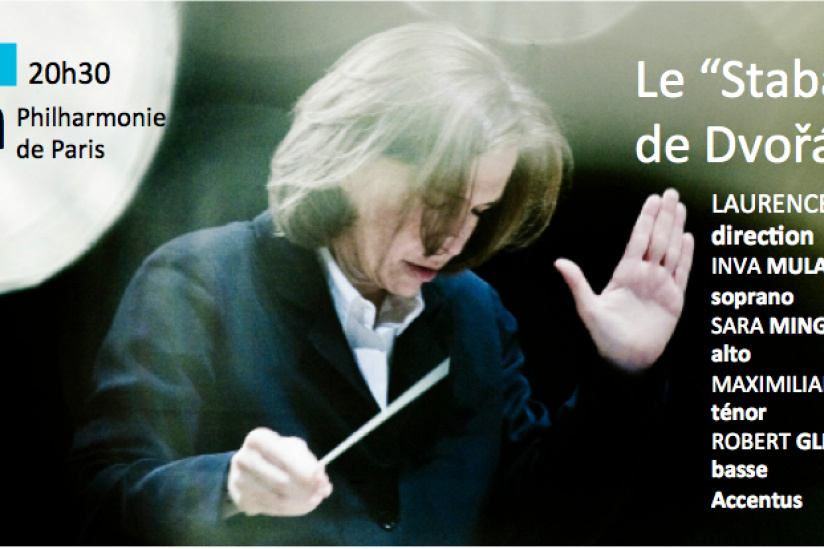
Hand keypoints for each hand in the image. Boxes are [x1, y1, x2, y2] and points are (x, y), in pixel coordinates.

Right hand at [227, 428, 331, 516]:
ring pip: (278, 500)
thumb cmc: (276, 453)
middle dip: (306, 490)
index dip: (307, 473)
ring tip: (315, 499)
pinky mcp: (241, 500)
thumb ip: (309, 463)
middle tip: (322, 493)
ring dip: (302, 503)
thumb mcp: (293, 448)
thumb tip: (323, 485)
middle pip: (281, 482)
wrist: (247, 466)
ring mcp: (239, 481)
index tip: (323, 481)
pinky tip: (302, 504)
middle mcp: (243, 459)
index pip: (286, 459)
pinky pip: (272, 509)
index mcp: (258, 439)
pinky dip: (292, 509)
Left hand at [554, 188, 693, 371]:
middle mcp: (645, 275)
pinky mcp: (674, 299)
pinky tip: (688, 237)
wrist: (626, 360)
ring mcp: (661, 285)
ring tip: (680, 208)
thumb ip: (577, 283)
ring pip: (671, 250)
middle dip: (664, 216)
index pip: (638, 239)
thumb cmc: (604, 336)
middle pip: (657, 238)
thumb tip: (558, 262)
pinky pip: (683, 272)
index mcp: (625, 273)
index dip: (646, 219)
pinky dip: (687, 255)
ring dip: (676, 228)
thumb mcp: (588, 308)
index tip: (652, 199)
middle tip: (671, 192)